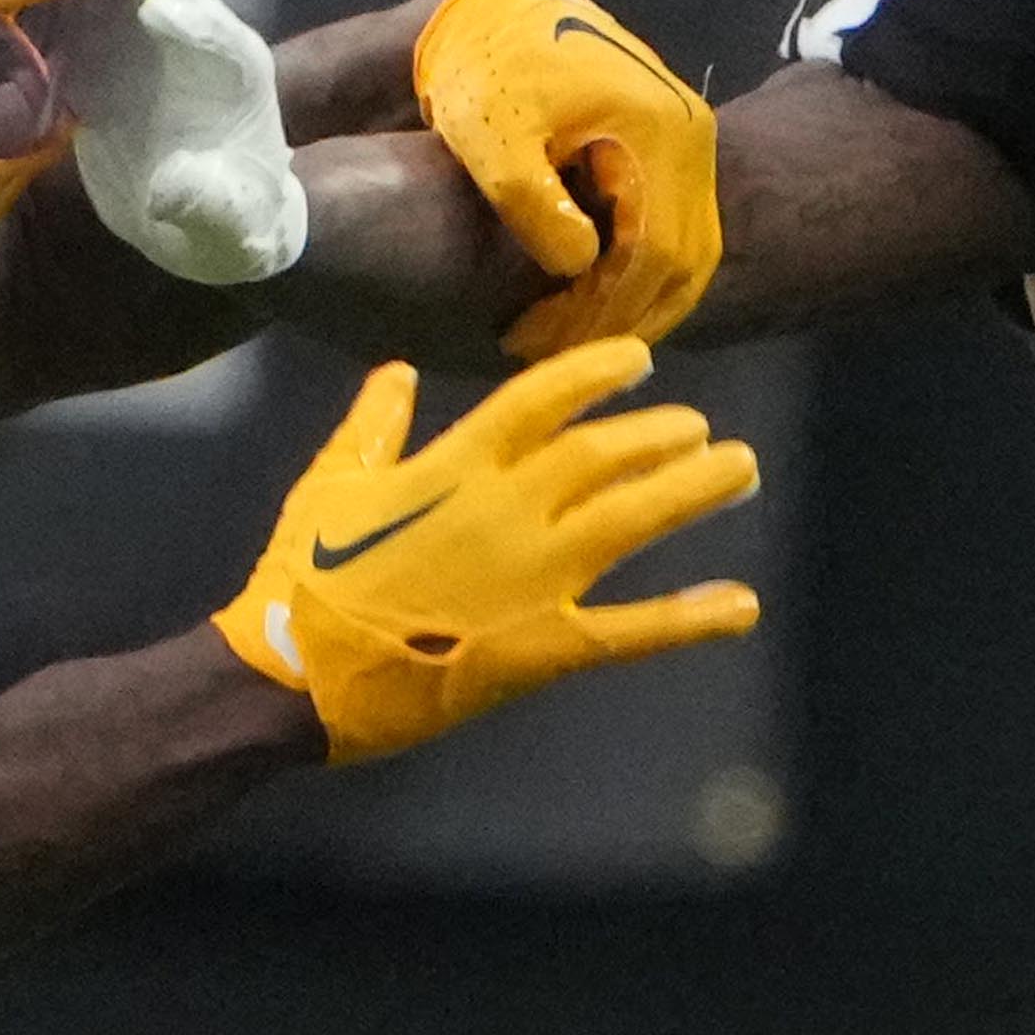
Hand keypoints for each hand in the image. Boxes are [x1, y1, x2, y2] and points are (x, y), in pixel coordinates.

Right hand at [51, 0, 307, 294]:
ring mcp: (136, 7)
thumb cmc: (232, 227)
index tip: (153, 13)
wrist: (210, 219)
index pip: (199, 20)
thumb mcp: (232, 232)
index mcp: (222, 62)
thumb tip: (183, 192)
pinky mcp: (96, 23)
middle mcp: (182, 12)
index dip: (177, 13)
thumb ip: (214, 211)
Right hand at [211, 343, 762, 763]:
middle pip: (602, 454)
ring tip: (741, 470)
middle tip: (702, 428)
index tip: (641, 358)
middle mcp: (503, 511)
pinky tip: (741, 605)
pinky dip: (689, 618)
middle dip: (661, 434)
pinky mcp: (540, 646)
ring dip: (692, 491)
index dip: (598, 371)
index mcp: (452, 468)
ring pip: (630, 519)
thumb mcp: (328, 486)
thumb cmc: (300, 580)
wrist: (293, 676)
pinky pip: (629, 629)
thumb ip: (372, 426)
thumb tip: (397, 371)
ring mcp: (529, 578)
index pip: (542, 398)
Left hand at [407, 0, 719, 360]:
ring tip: (577, 335)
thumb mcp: (494, 138)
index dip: (601, 310)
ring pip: (688, 248)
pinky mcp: (672, 141)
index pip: (652, 253)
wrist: (492, 8)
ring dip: (639, 299)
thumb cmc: (484, 70)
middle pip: (684, 259)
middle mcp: (689, 135)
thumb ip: (536, 203)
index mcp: (656, 132)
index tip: (541, 341)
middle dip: (625, 316)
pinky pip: (676, 226)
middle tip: (562, 354)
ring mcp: (687, 136)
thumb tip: (582, 267)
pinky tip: (594, 296)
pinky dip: (643, 270)